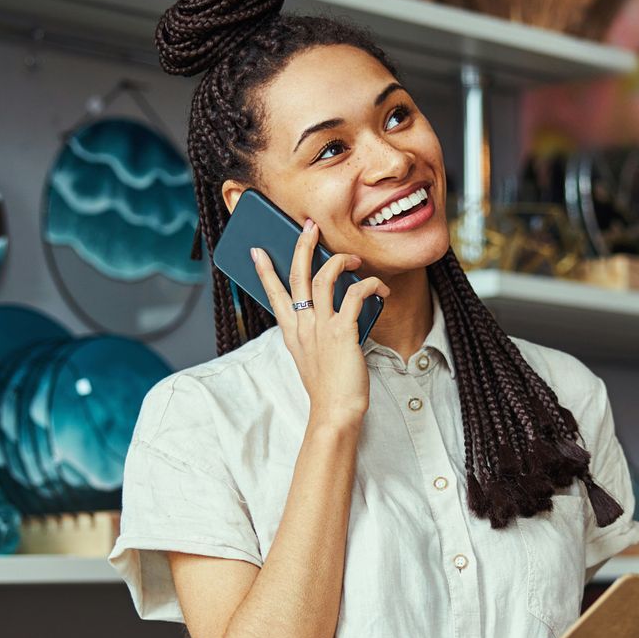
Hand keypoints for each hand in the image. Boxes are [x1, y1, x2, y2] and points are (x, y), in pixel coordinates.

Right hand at [251, 219, 390, 428]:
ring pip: (325, 277)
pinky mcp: (342, 331)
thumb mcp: (312, 357)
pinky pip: (355, 295)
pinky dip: (370, 286)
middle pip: (297, 275)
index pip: (274, 294)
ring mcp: (320, 326)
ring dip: (341, 261)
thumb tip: (331, 313)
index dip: (265, 270)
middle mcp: (302, 325)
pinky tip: (381, 290)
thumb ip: (315, 333)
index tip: (257, 251)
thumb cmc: (328, 388)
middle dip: (303, 246)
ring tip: (355, 260)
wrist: (335, 411)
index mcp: (292, 331)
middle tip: (309, 226)